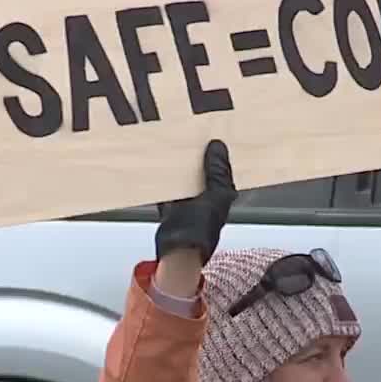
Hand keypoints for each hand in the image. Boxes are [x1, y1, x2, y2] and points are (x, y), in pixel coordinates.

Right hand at [154, 140, 236, 266]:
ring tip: (173, 143)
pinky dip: (162, 175)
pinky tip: (158, 163)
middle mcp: (206, 195)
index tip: (212, 132)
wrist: (177, 249)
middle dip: (196, 153)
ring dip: (178, 163)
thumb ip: (217, 171)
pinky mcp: (170, 204)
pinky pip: (167, 185)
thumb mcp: (215, 195)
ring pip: (184, 174)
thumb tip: (218, 146)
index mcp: (223, 192)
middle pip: (201, 167)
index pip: (222, 165)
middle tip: (189, 132)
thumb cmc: (201, 228)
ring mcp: (188, 200)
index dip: (219, 150)